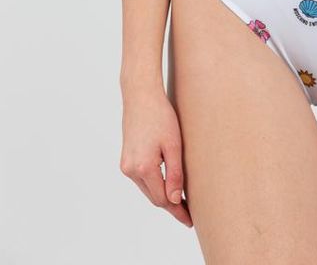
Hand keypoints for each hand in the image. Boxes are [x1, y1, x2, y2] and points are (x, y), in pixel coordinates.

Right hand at [120, 86, 192, 227]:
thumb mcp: (174, 144)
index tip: (190, 220)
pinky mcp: (126, 159)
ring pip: (147, 189)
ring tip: (181, 201)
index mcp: (143, 167)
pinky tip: (166, 185)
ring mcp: (126, 165)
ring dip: (162, 195)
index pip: (163, 199)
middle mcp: (131, 170)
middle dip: (171, 205)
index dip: (177, 211)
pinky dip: (154, 184)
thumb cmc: (160, 116)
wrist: (140, 96)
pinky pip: (142, 179)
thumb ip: (175, 173)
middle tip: (188, 214)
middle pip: (153, 197)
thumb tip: (176, 200)